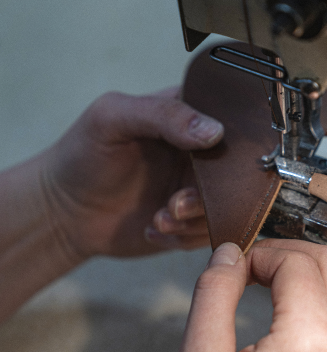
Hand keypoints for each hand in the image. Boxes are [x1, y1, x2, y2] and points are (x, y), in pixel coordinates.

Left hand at [40, 88, 222, 258]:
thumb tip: (213, 131)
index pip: (231, 120)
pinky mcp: (191, 221)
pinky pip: (210, 232)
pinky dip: (185, 237)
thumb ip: (162, 116)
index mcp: (186, 115)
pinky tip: (153, 228)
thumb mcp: (112, 118)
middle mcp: (198, 151)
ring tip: (161, 217)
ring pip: (228, 206)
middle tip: (178, 203)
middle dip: (210, 193)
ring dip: (195, 219)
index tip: (214, 161)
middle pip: (236, 170)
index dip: (232, 142)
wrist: (64, 213)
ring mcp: (196, 187)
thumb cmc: (81, 156)